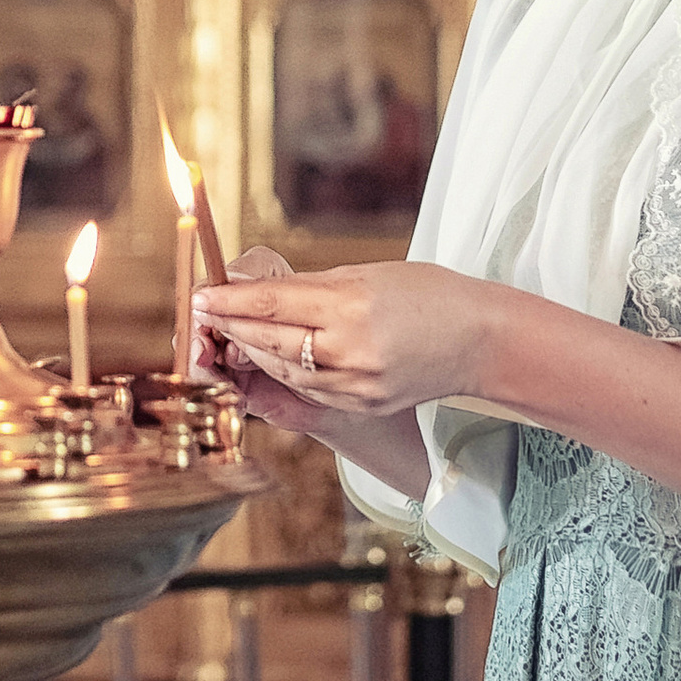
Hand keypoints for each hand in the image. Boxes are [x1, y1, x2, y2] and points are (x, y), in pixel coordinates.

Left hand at [195, 259, 493, 426]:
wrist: (479, 340)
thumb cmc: (427, 294)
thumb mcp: (367, 274)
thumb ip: (309, 287)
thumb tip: (254, 290)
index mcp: (352, 307)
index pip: (272, 305)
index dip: (229, 301)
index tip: (201, 296)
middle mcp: (350, 351)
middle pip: (269, 340)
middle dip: (231, 326)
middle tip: (205, 312)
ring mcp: (355, 386)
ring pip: (282, 369)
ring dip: (251, 350)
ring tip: (232, 332)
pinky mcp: (360, 405)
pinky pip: (307, 388)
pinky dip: (283, 370)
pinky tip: (271, 354)